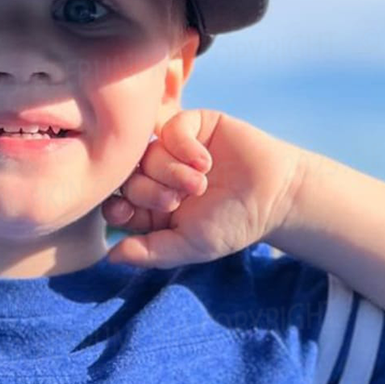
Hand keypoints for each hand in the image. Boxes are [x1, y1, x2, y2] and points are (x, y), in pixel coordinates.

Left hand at [102, 109, 303, 268]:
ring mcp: (174, 150)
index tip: (128, 213)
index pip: (117, 204)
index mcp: (153, 208)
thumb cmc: (232, 225)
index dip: (117, 208)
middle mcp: (159, 177)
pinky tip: (206, 162)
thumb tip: (110, 257)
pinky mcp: (194, 125)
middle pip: (129, 178)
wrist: (274, 197)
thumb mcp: (188, 246)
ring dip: (172, 171)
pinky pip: (170, 128)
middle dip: (150, 192)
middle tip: (179, 201)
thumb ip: (149, 252)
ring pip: (148, 154)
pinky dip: (184, 146)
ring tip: (201, 184)